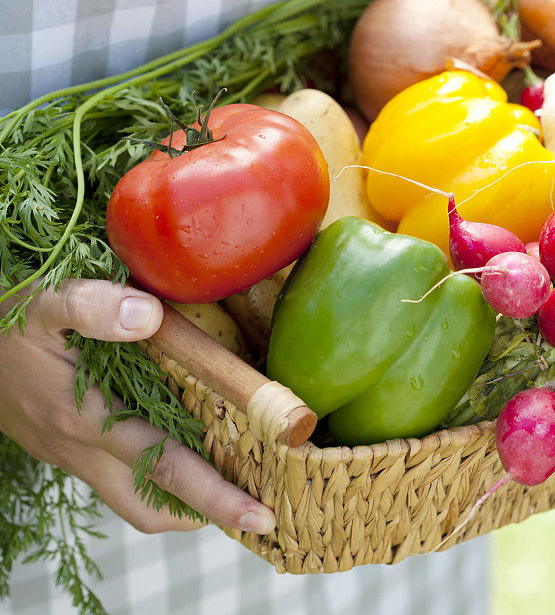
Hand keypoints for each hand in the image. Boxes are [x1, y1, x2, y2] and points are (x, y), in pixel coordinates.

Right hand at [0, 279, 275, 534]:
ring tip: (230, 477)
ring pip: (136, 497)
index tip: (261, 516)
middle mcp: (83, 450)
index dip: (216, 497)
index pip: (165, 468)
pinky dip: (156, 475)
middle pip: (155, 504)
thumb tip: (147, 314)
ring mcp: (74, 454)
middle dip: (209, 512)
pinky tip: (180, 444)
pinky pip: (121, 478)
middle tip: (259, 504)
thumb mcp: (41, 305)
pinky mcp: (69, 447)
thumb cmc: (3, 326)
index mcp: (87, 420)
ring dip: (183, 499)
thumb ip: (90, 306)